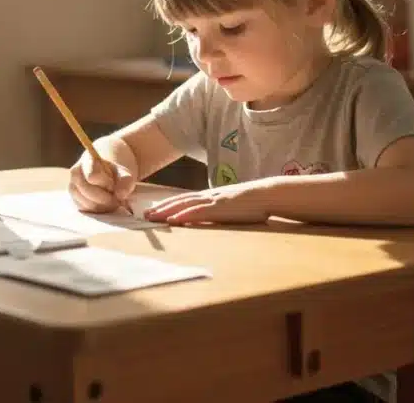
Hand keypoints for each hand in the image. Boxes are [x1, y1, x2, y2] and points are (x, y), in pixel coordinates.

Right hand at [68, 152, 135, 213]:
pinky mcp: (74, 199)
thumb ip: (126, 181)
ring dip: (101, 205)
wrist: (106, 176)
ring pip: (86, 202)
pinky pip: (84, 209)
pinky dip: (96, 211)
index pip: (93, 175)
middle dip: (104, 197)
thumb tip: (120, 195)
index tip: (113, 184)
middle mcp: (75, 172)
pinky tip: (104, 205)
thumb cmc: (114, 173)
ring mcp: (72, 186)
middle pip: (88, 190)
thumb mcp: (124, 173)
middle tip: (115, 197)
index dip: (106, 183)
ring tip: (111, 201)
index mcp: (88, 160)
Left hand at [144, 182, 268, 224]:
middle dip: (161, 208)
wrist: (269, 194)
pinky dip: (184, 215)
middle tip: (144, 215)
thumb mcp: (233, 206)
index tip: (155, 210)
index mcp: (212, 196)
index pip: (185, 199)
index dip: (169, 204)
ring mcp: (214, 201)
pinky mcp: (221, 207)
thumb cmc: (254, 203)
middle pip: (180, 201)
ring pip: (184, 205)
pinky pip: (198, 212)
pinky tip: (172, 220)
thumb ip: (220, 210)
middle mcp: (209, 196)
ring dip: (166, 211)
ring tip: (151, 217)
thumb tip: (211, 218)